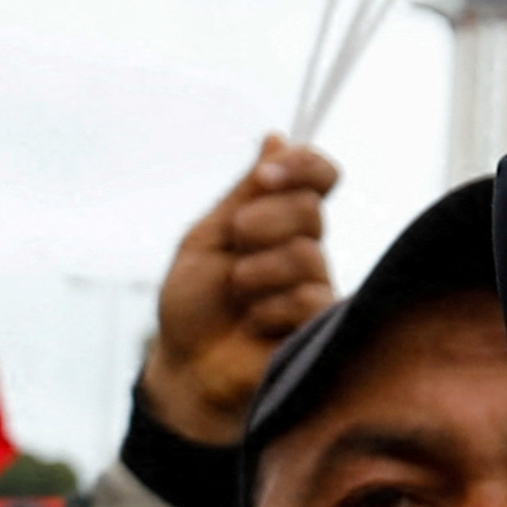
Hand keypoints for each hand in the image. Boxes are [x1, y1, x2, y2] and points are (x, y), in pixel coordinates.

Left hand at [136, 137, 338, 444]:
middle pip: (309, 210)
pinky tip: (255, 324)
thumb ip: (244, 193)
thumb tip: (276, 138)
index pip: (320, 175)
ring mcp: (317, 288)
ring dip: (256, 273)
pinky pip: (309, 300)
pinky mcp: (321, 329)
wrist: (185, 369)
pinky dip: (268, 309)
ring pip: (306, 255)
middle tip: (234, 248)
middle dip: (260, 223)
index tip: (266, 175)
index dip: (303, 166)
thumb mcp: (207, 238)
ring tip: (238, 295)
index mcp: (280, 220)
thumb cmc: (193, 306)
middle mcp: (307, 249)